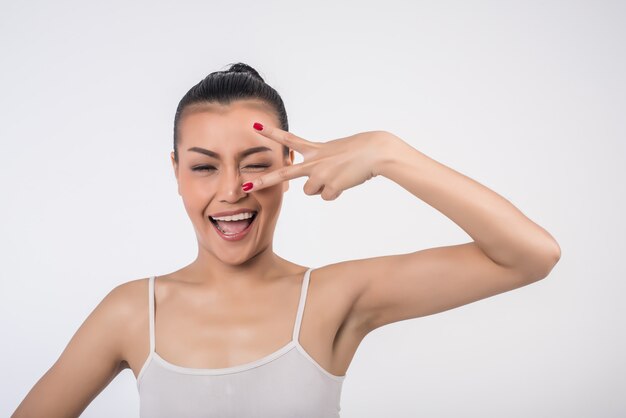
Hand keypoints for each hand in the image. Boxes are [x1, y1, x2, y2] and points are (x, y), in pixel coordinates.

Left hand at [244, 123, 392, 200]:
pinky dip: (337, 192)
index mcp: (315, 149)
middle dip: (264, 181)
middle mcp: (314, 161)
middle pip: (284, 174)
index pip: (288, 139)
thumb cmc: (359, 150)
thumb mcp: (334, 151)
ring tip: (338, 175)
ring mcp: (321, 175)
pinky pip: (328, 197)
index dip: (271, 132)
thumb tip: (314, 186)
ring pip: (310, 192)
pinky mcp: (331, 186)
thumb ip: (319, 164)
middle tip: (245, 185)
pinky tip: (347, 181)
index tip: (254, 126)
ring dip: (322, 187)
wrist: (376, 152)